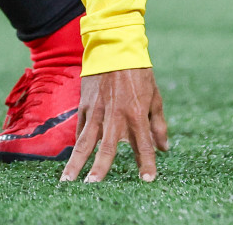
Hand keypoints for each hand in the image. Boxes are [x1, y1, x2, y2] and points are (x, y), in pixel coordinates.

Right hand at [60, 67, 168, 182]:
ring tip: (68, 182)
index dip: (147, 163)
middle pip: (108, 147)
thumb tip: (164, 148)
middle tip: (93, 186)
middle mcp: (116, 115)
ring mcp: (97, 111)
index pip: (144, 144)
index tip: (147, 180)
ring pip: (85, 142)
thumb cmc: (139, 73)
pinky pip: (80, 129)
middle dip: (100, 169)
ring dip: (76, 163)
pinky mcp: (85, 105)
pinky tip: (73, 160)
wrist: (115, 47)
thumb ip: (158, 124)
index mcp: (137, 113)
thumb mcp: (155, 96)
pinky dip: (77, 144)